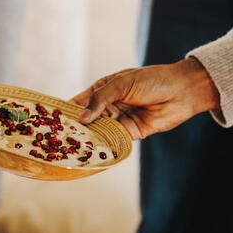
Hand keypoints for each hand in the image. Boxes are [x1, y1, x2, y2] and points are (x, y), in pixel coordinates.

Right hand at [70, 58, 218, 139]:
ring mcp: (119, 120)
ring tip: (73, 149)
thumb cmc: (153, 80)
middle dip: (75, 129)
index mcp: (103, 89)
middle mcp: (109, 106)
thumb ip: (101, 99)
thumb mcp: (123, 83)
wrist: (181, 92)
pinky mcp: (130, 134)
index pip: (80, 101)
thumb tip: (82, 118)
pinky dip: (104, 147)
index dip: (66, 110)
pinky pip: (113, 142)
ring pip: (98, 133)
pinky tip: (93, 152)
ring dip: (88, 140)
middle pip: (87, 120)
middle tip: (59, 140)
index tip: (51, 120)